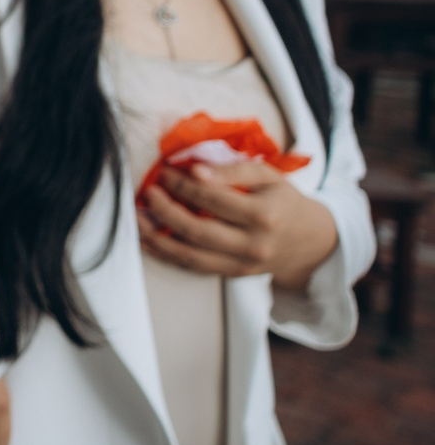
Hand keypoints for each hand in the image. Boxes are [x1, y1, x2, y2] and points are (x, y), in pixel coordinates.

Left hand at [140, 157, 340, 285]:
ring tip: (137, 218)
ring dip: (157, 237)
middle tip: (147, 192)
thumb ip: (234, 170)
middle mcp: (254, 244)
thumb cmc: (282, 200)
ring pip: (192, 255)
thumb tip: (195, 170)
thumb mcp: (268, 176)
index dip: (183, 184)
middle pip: (198, 230)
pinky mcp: (233, 274)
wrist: (308, 240)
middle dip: (165, 211)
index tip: (164, 172)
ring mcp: (242, 264)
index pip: (213, 198)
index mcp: (264, 215)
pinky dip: (167, 254)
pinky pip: (194, 267)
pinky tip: (148, 240)